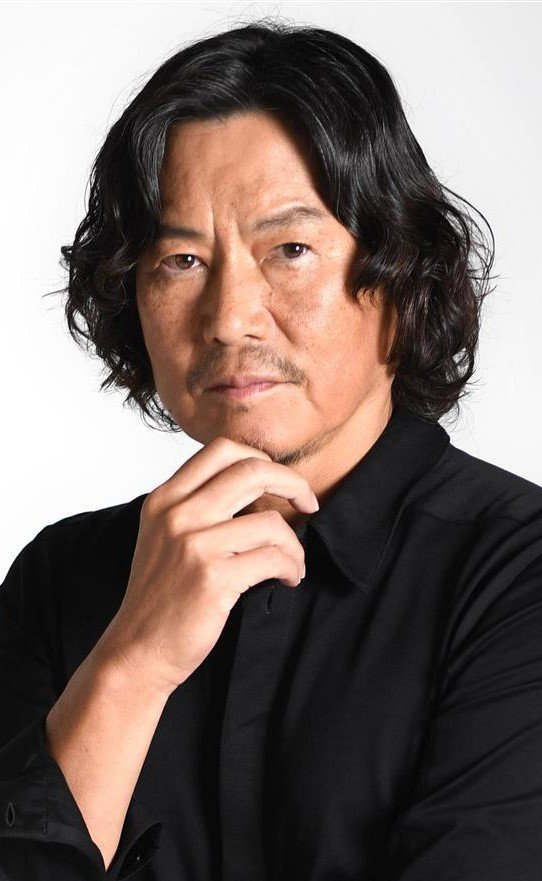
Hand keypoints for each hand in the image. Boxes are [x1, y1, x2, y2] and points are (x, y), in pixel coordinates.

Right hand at [99, 436, 318, 697]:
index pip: (221, 450)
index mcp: (164, 499)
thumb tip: (256, 483)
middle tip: (308, 503)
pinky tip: (288, 579)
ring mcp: (194, 545)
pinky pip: (273, 558)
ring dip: (294, 544)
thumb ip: (196, 505)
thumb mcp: (163, 536)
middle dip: (292, 483)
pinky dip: (292, 567)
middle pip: (252, 470)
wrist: (137, 650)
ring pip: (271, 522)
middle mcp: (177, 514)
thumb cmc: (160, 596)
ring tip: (293, 562)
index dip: (261, 457)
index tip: (280, 480)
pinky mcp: (213, 578)